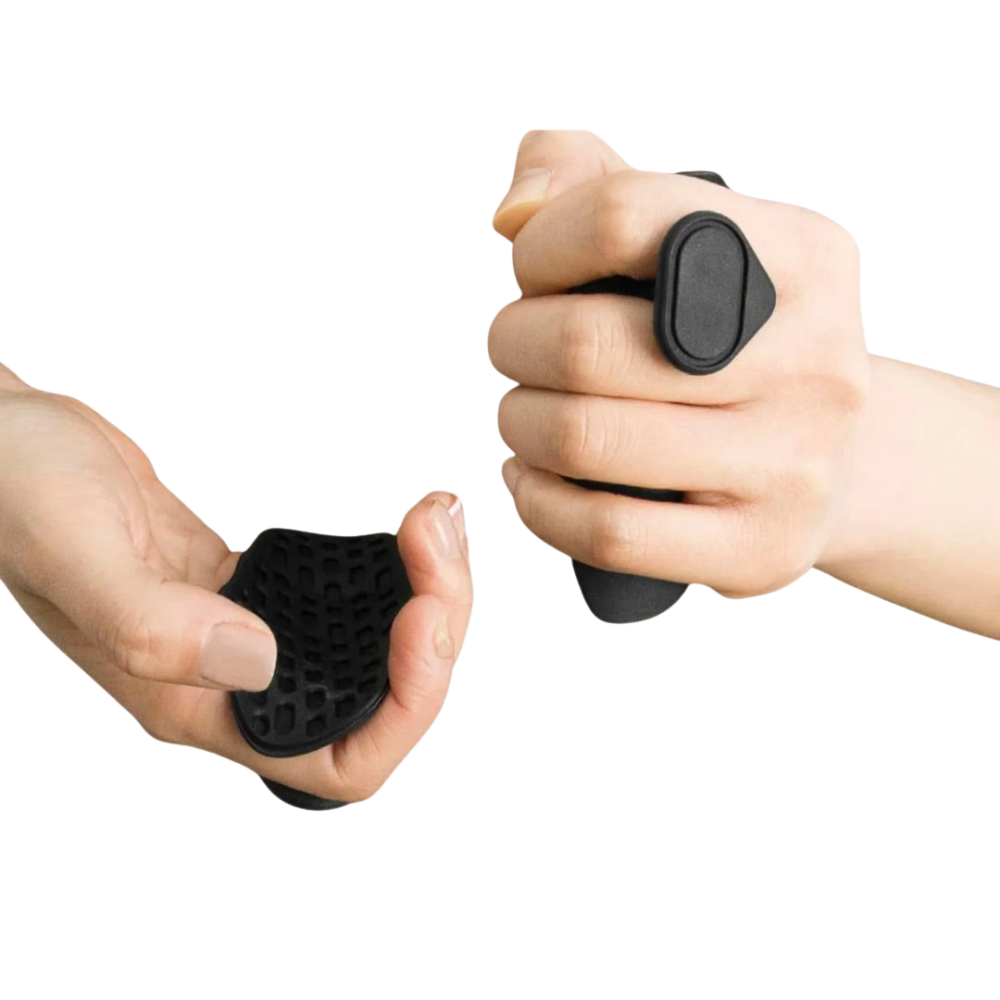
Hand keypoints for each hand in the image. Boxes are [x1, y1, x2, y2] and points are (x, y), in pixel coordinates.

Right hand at [0, 365, 471, 800]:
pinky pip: (344, 603)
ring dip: (424, 597)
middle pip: (378, 702)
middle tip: (440, 539)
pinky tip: (402, 531)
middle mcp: (227, 685)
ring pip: (371, 652)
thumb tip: (259, 664)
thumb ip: (153, 626)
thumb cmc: (16, 496)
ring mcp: (242, 636)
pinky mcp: (250, 590)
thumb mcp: (75, 554)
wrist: (6, 445)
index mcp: (192, 705)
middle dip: (435, 632)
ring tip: (436, 523)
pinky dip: (390, 572)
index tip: (424, 614)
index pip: (338, 762)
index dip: (405, 706)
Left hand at [489, 131, 867, 597]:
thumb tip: (516, 212)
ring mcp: (794, 465)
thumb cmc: (739, 342)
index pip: (623, 216)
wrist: (831, 458)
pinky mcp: (760, 548)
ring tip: (527, 412)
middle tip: (518, 348)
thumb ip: (588, 175)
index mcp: (804, 257)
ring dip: (519, 421)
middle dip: (514, 341)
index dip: (543, 245)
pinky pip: (605, 531)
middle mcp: (815, 360)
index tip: (534, 272)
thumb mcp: (696, 236)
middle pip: (585, 344)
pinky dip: (538, 502)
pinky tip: (531, 478)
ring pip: (584, 439)